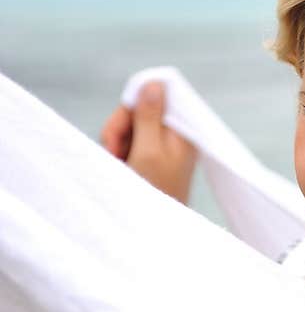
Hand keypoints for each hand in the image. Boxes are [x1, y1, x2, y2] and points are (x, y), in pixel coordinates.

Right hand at [100, 80, 196, 203]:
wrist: (153, 229)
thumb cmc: (155, 191)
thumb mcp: (149, 150)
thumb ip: (150, 115)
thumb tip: (154, 83)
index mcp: (183, 130)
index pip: (160, 95)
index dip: (136, 104)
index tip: (125, 123)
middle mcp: (176, 135)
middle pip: (141, 109)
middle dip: (122, 126)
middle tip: (115, 149)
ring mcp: (164, 146)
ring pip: (131, 125)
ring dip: (118, 140)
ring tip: (119, 161)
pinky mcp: (152, 156)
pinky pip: (130, 141)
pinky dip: (120, 150)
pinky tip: (120, 165)